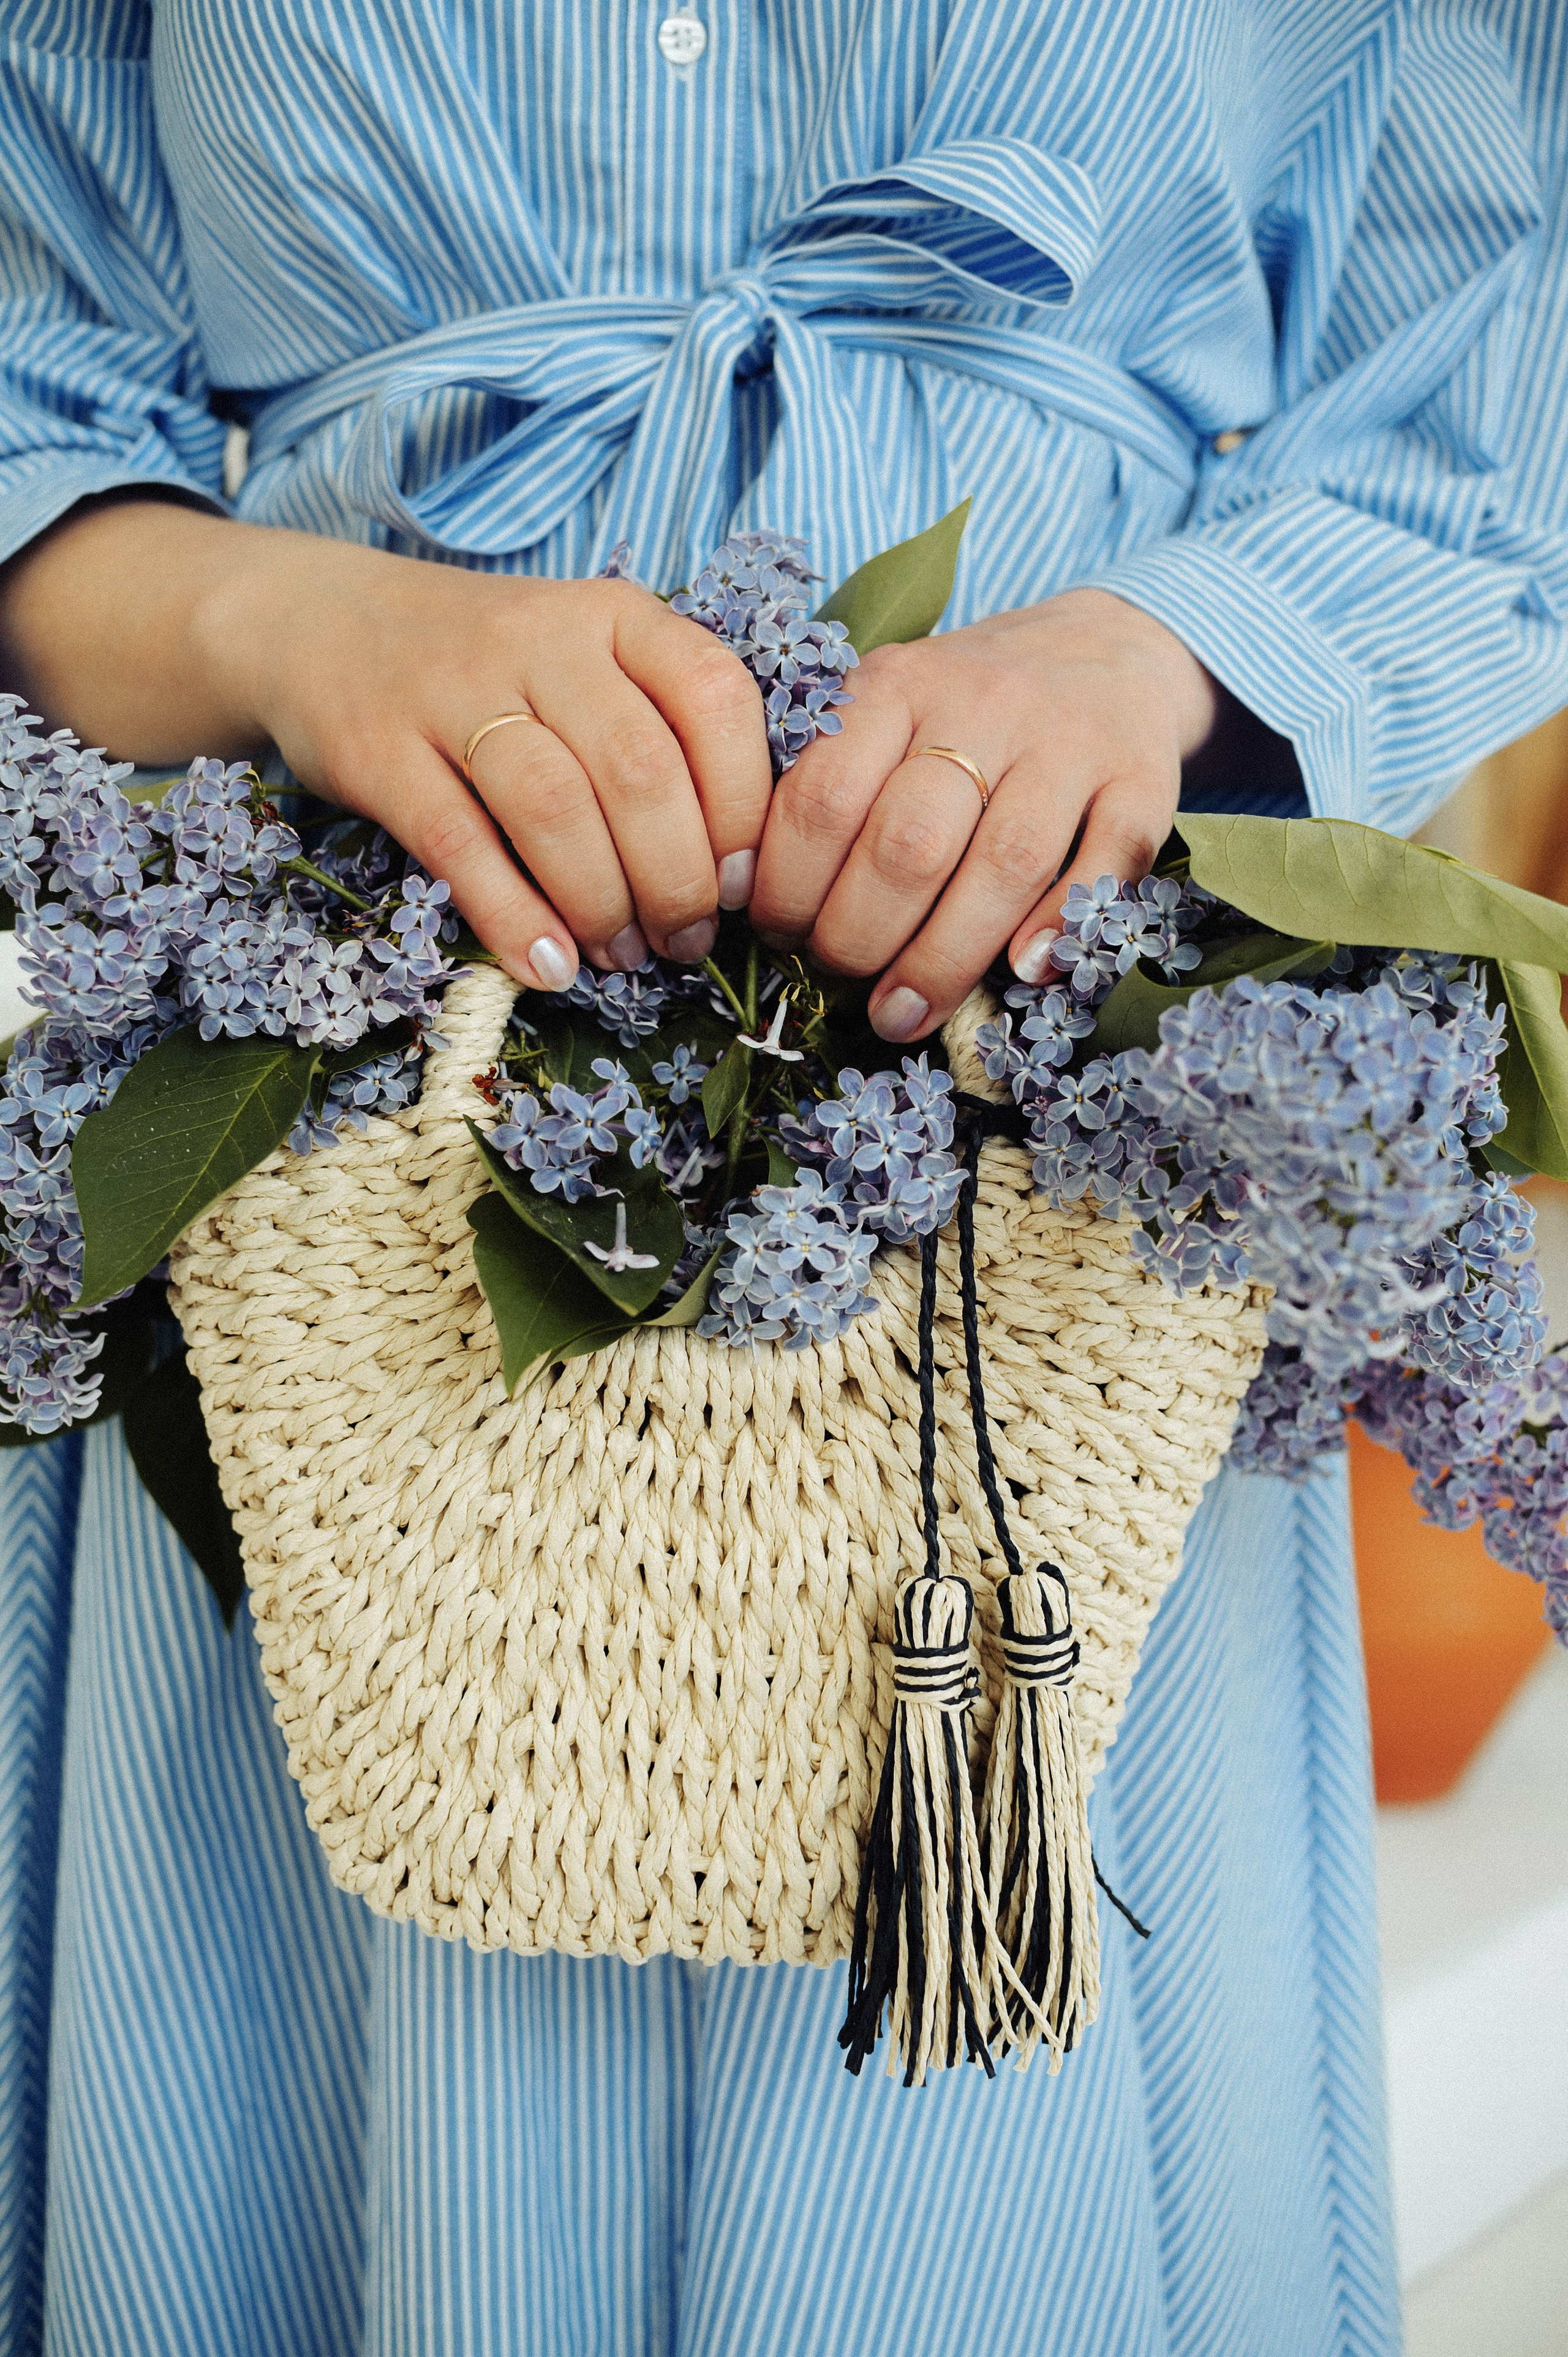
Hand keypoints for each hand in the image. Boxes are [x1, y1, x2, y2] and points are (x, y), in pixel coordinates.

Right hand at [0, 498, 771, 992]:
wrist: (318, 622)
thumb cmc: (490, 670)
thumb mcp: (586, 664)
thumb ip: (659, 735)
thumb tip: (733, 872)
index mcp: (615, 616)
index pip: (716, 698)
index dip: (742, 805)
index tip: (738, 883)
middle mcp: (540, 637)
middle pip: (639, 770)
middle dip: (676, 879)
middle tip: (682, 942)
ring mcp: (451, 687)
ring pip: (554, 808)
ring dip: (601, 902)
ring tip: (620, 956)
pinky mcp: (378, 747)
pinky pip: (459, 843)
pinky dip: (512, 916)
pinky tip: (548, 965)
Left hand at [748, 588, 1218, 1039]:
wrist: (1106, 650)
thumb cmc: (966, 710)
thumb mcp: (886, 710)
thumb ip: (830, 783)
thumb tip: (759, 905)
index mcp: (897, 684)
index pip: (823, 797)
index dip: (790, 887)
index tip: (780, 938)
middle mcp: (985, 702)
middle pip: (909, 843)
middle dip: (859, 936)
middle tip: (840, 979)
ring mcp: (1071, 741)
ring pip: (1004, 864)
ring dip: (944, 958)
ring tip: (902, 1014)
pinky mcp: (1144, 777)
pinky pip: (1107, 861)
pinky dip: (1063, 925)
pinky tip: (1023, 973)